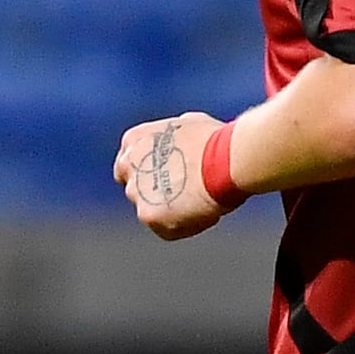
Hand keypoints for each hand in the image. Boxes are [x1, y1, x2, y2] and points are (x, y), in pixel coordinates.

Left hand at [114, 111, 235, 239]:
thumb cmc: (215, 140)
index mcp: (134, 140)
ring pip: (151, 211)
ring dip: (170, 211)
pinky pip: (166, 229)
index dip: (148, 173)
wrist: (225, 160)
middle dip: (156, 194)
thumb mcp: (187, 125)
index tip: (166, 178)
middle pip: (137, 189)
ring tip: (200, 201)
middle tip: (185, 192)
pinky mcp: (149, 215)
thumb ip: (172, 139)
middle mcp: (129, 166)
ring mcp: (136, 192)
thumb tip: (181, 143)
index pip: (129, 164)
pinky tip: (202, 212)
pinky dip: (184, 226)